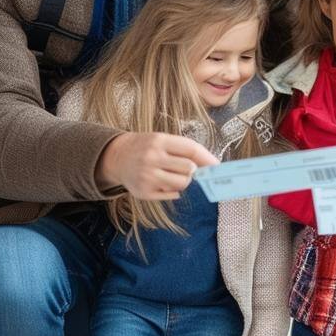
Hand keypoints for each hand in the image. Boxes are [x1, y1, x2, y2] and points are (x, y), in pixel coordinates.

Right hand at [95, 132, 218, 200]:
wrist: (117, 157)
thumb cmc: (147, 147)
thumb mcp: (163, 140)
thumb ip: (185, 150)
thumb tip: (213, 166)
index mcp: (159, 141)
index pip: (191, 149)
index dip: (208, 158)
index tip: (218, 166)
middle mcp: (151, 158)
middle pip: (190, 169)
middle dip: (193, 171)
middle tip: (185, 168)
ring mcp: (146, 176)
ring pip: (183, 184)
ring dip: (184, 181)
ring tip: (172, 175)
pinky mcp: (143, 192)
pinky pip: (172, 195)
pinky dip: (173, 190)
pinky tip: (162, 182)